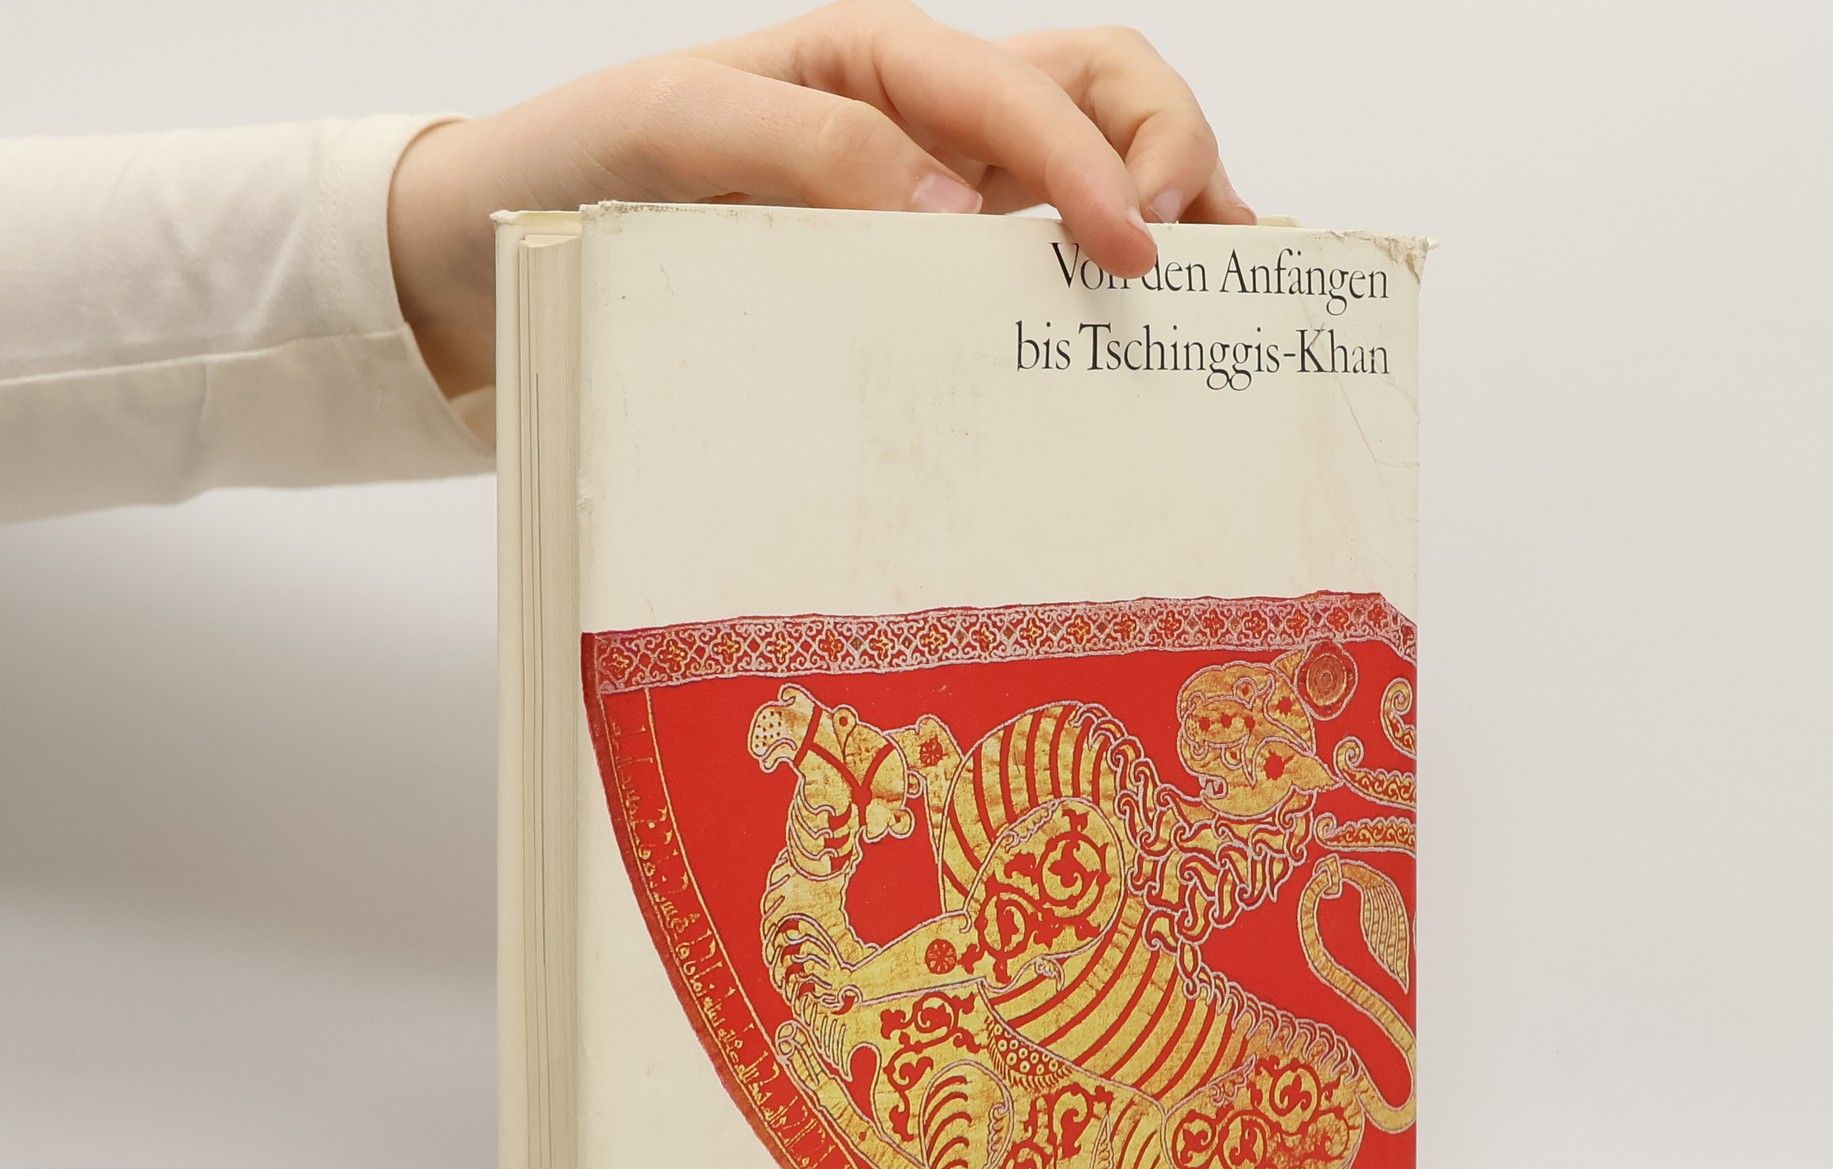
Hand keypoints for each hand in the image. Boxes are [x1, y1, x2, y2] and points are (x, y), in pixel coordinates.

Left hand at [388, 1, 1251, 396]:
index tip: (1125, 249)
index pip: (1019, 89)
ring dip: (1172, 210)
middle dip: (1164, 154)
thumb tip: (955, 218)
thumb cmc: (584, 165)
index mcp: (875, 63)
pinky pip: (1036, 262)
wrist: (508, 245)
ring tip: (1212, 288)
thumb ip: (813, 148)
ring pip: (1095, 169)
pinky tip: (1142, 330)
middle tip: (1167, 262)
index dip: (1089, 162)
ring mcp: (937, 198)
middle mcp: (926, 121)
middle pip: (1098, 93)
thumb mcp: (680, 129)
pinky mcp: (921, 277)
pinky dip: (1108, 278)